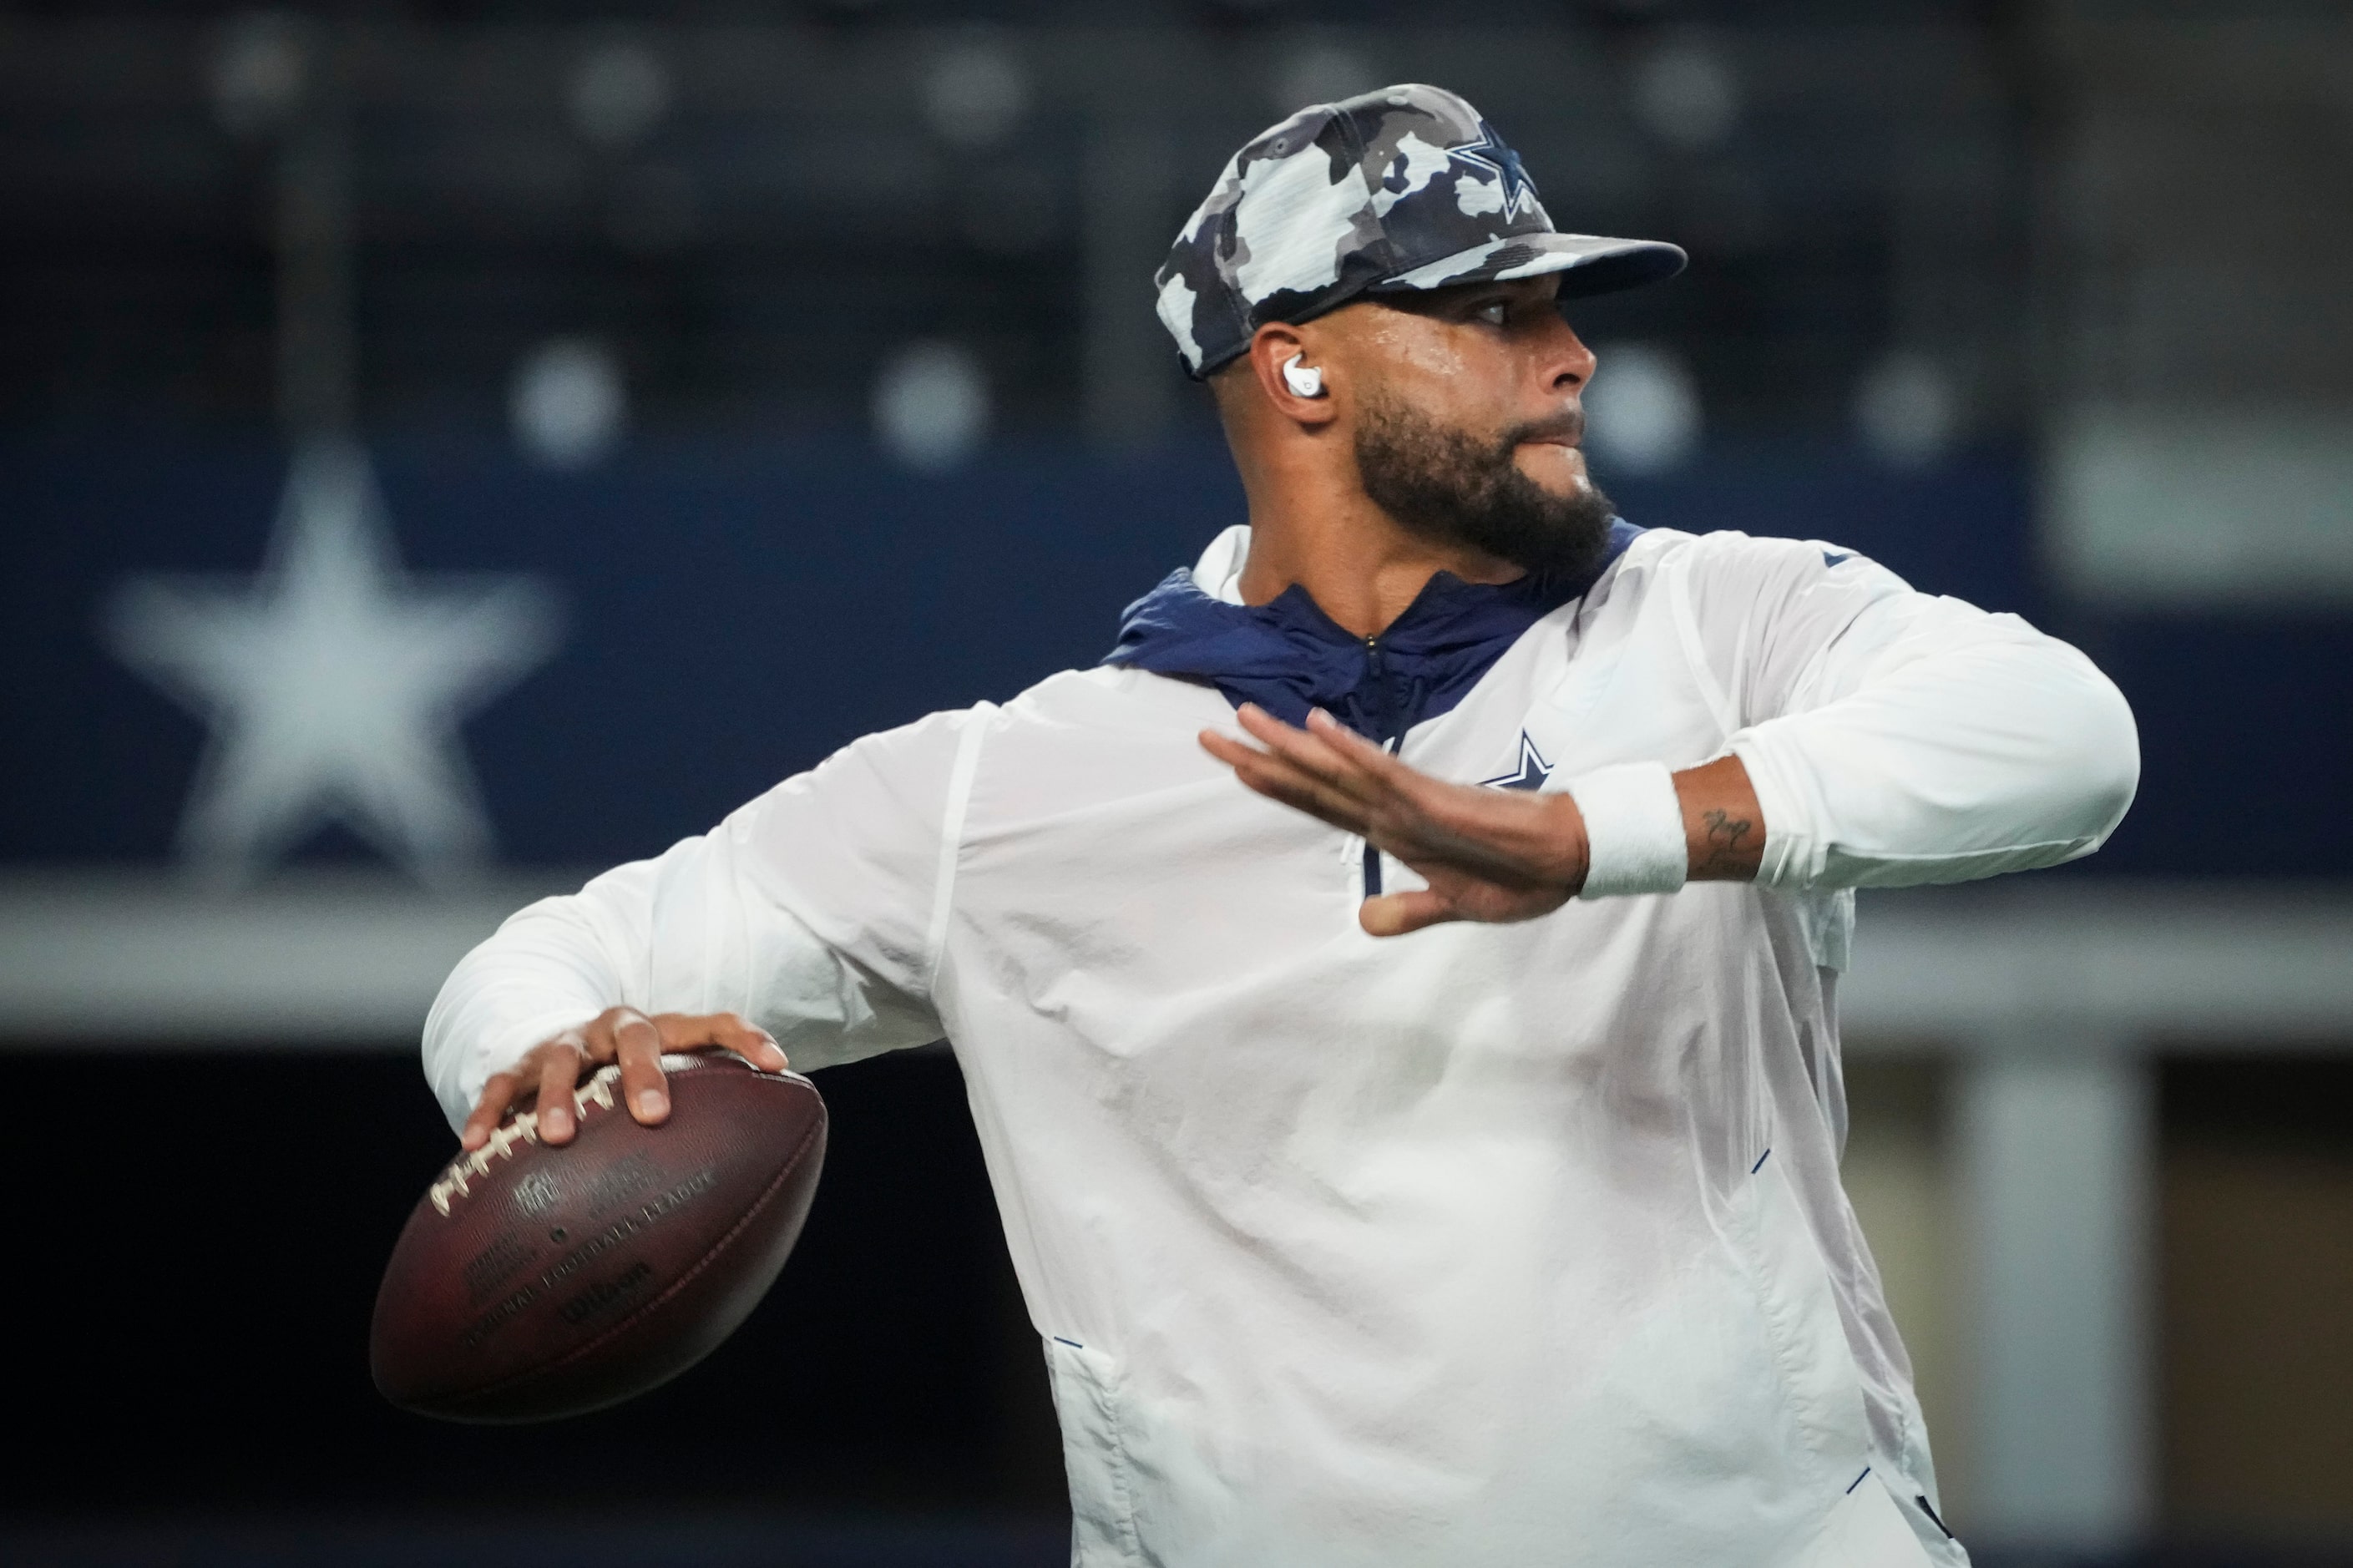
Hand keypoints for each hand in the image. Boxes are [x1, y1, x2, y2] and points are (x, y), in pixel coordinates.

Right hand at [460, 1008, 788, 1151]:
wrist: (564, 1042)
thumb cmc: (633, 1081)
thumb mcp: (671, 1085)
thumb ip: (711, 1119)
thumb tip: (766, 1187)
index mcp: (664, 1029)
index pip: (713, 1023)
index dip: (747, 1038)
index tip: (778, 1064)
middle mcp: (615, 1027)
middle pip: (636, 1036)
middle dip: (644, 1073)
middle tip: (652, 1116)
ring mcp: (566, 1043)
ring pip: (561, 1059)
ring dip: (559, 1097)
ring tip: (558, 1138)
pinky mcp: (519, 1064)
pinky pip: (501, 1085)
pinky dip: (489, 1112)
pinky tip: (475, 1145)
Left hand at [1199, 704, 1589, 936]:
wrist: (1568, 859)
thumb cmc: (1517, 875)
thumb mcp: (1453, 906)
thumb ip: (1408, 910)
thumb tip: (1363, 922)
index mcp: (1390, 829)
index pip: (1318, 803)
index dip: (1274, 783)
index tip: (1231, 762)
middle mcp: (1389, 808)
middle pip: (1312, 781)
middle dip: (1259, 758)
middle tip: (1207, 732)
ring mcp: (1408, 801)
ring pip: (1337, 770)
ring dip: (1291, 745)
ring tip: (1246, 717)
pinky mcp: (1434, 801)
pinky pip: (1384, 772)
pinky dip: (1350, 751)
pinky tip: (1319, 727)